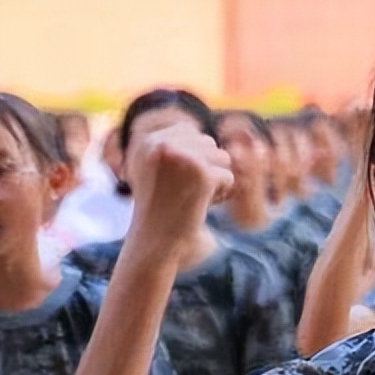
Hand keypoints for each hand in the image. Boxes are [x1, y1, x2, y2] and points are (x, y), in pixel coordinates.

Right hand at [125, 124, 233, 259]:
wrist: (156, 242)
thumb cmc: (157, 209)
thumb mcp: (153, 171)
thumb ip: (171, 147)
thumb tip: (200, 133)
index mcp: (147, 141)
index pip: (189, 132)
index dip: (192, 159)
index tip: (175, 181)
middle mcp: (162, 144)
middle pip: (208, 143)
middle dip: (205, 169)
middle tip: (184, 192)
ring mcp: (182, 158)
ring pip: (222, 157)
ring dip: (214, 181)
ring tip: (192, 198)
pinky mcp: (202, 174)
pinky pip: (228, 178)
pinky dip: (220, 195)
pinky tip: (200, 206)